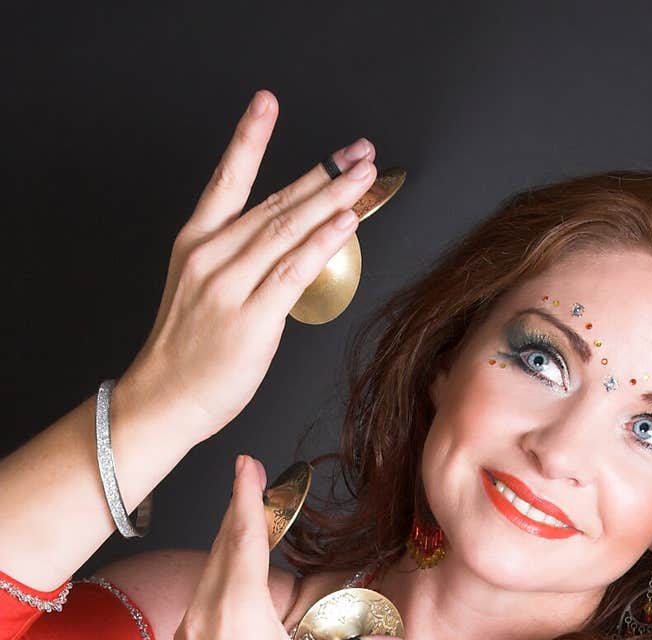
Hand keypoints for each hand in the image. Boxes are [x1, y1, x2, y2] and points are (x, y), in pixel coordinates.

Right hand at [122, 91, 376, 446]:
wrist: (162, 400)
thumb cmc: (186, 354)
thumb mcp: (201, 293)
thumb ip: (241, 265)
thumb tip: (290, 247)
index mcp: (195, 244)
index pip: (226, 180)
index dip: (248, 138)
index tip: (267, 102)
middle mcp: (211, 256)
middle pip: (275, 202)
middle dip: (323, 173)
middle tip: (359, 153)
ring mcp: (229, 286)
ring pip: (288, 230)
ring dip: (332, 198)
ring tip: (364, 177)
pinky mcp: (250, 319)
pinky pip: (293, 270)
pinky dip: (322, 242)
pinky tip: (345, 222)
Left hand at [164, 454, 411, 639]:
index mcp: (238, 607)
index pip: (243, 535)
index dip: (248, 497)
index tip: (246, 465)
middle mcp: (205, 613)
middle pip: (220, 551)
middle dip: (235, 517)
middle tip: (246, 487)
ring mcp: (187, 638)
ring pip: (206, 582)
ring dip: (225, 557)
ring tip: (240, 542)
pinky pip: (199, 613)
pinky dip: (216, 595)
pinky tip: (228, 608)